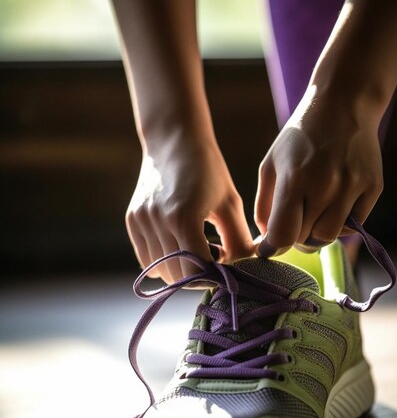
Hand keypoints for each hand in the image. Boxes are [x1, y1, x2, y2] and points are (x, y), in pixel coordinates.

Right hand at [126, 134, 253, 281]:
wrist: (174, 140)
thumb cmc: (209, 170)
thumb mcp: (230, 203)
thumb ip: (239, 241)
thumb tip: (243, 271)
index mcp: (184, 217)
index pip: (196, 271)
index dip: (213, 276)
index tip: (224, 264)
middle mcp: (158, 222)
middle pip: (178, 275)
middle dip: (199, 277)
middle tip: (214, 260)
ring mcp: (141, 222)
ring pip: (160, 270)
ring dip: (181, 270)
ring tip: (197, 250)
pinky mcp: (132, 220)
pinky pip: (146, 259)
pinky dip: (164, 261)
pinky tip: (180, 245)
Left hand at [255, 86, 383, 255]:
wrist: (342, 106)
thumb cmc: (298, 139)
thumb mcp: (270, 166)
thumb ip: (264, 207)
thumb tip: (268, 243)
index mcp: (294, 179)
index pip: (283, 234)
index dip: (274, 246)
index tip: (270, 245)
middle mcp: (325, 185)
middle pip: (305, 239)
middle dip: (294, 235)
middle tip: (293, 219)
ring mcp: (352, 187)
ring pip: (330, 237)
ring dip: (317, 232)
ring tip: (313, 212)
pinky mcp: (372, 187)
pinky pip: (353, 226)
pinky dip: (340, 223)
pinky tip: (334, 202)